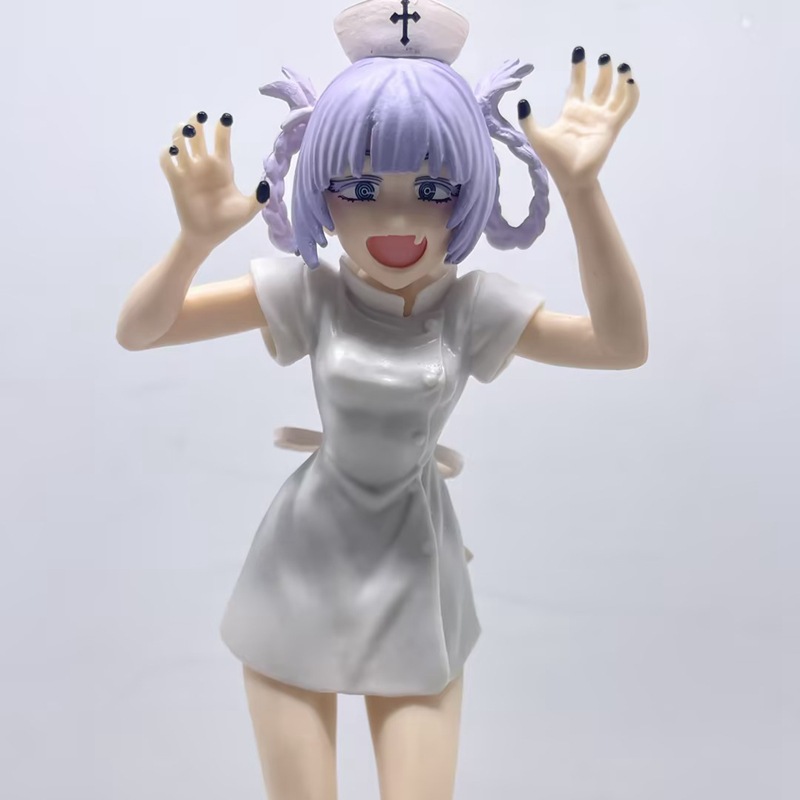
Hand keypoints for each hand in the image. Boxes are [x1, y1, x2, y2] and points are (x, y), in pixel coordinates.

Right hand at [159, 111, 269, 249]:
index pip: (221, 142)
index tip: (225, 117)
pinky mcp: (175, 181)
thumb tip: (267, 185)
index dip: (222, 128)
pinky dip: (167, 153)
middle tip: (199, 116)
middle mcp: (204, 165)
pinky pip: (166, 161)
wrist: (208, 236)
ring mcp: (189, 172)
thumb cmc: (227, 222)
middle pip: (197, 135)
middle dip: (196, 122)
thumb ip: (259, 198)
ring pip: (180, 143)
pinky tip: (174, 152)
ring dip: (180, 133)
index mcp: (222, 168)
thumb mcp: (247, 211)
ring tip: (186, 131)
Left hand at [518, 48, 639, 189]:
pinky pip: (626, 107)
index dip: (579, 68)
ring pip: (615, 93)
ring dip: (619, 79)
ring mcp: (602, 119)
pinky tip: (629, 81)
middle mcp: (589, 112)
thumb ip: (528, 120)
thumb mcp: (537, 136)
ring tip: (621, 67)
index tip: (579, 51)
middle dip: (603, 70)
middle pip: (599, 85)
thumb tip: (522, 103)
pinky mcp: (612, 126)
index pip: (577, 83)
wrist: (571, 177)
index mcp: (572, 111)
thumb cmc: (555, 159)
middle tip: (604, 57)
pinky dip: (631, 93)